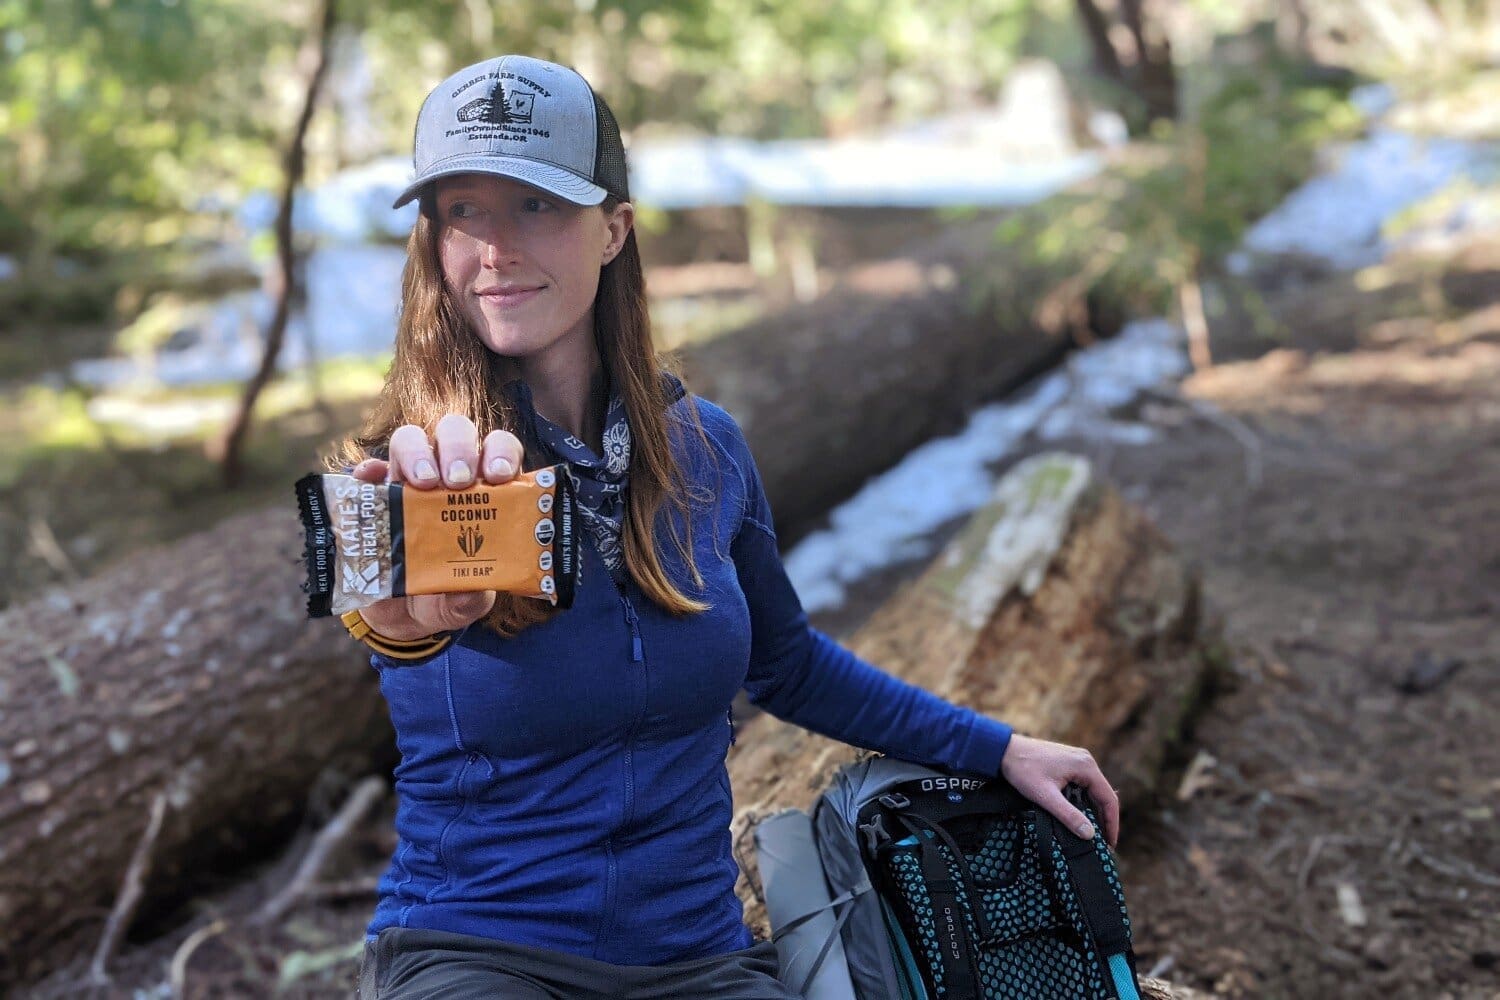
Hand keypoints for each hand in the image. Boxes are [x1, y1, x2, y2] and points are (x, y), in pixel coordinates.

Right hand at [347, 414, 525, 640]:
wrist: (399, 616)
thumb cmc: (443, 596)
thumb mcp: (462, 604)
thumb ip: (472, 598)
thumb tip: (472, 591)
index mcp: (482, 492)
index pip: (498, 451)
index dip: (501, 452)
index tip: (499, 475)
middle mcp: (445, 477)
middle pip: (454, 433)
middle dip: (459, 448)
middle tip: (458, 481)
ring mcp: (405, 482)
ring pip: (410, 439)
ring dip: (417, 452)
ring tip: (421, 483)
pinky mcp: (371, 496)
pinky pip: (365, 470)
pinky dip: (367, 470)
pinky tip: (371, 480)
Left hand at [1000, 733, 1120, 848]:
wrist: (1003, 750)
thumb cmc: (1022, 769)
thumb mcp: (1045, 796)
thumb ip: (1068, 815)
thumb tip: (1090, 834)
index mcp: (1085, 766)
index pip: (1108, 799)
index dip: (1112, 823)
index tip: (1110, 843)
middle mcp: (1086, 760)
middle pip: (1103, 794)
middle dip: (1104, 819)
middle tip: (1102, 843)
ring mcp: (1077, 760)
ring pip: (1093, 790)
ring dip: (1094, 810)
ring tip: (1092, 833)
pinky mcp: (1068, 763)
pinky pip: (1083, 785)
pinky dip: (1085, 801)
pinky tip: (1080, 815)